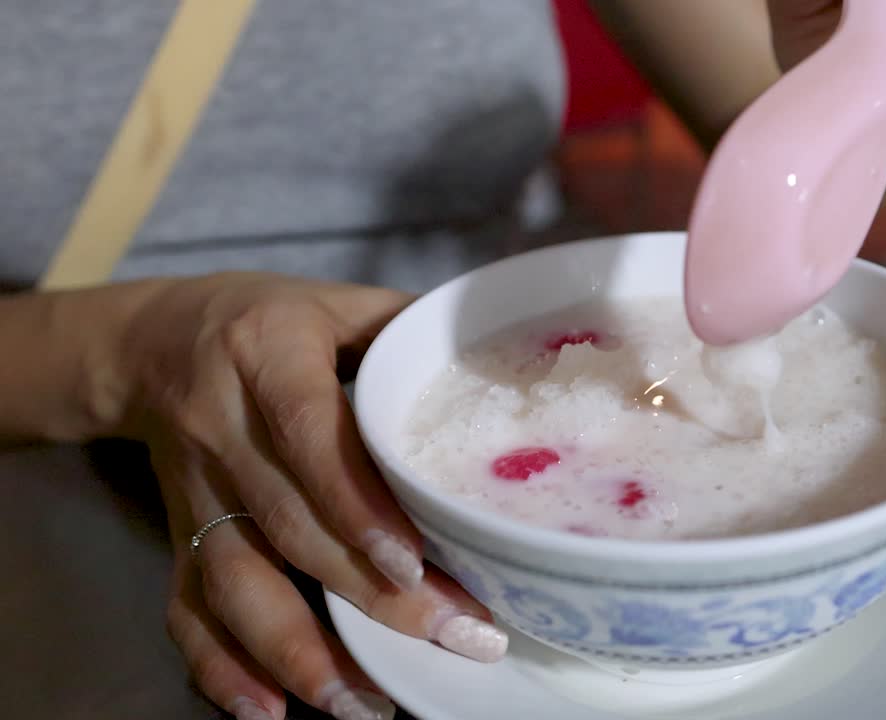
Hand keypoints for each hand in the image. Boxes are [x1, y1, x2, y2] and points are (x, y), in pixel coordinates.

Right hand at [114, 273, 507, 719]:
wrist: (151, 342)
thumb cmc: (269, 318)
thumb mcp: (338, 303)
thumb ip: (408, 334)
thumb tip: (505, 372)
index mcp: (268, 354)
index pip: (310, 435)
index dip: (358, 504)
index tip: (416, 561)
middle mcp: (222, 427)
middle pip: (291, 526)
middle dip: (371, 595)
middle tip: (455, 636)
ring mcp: (196, 490)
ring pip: (237, 581)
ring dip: (299, 652)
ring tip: (367, 703)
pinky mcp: (179, 534)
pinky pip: (188, 608)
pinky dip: (223, 667)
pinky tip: (270, 710)